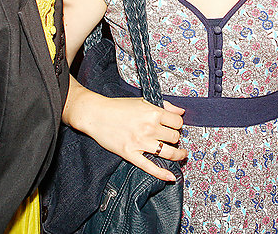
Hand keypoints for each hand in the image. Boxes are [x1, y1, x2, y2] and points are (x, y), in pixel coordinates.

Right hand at [63, 78, 186, 180]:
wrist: (96, 114)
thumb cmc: (118, 107)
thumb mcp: (143, 101)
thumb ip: (165, 106)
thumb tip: (181, 112)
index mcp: (153, 113)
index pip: (178, 122)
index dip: (178, 125)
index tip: (174, 127)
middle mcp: (149, 128)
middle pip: (175, 137)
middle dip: (175, 138)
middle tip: (171, 138)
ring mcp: (140, 142)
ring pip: (168, 152)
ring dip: (178, 155)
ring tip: (181, 155)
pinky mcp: (130, 154)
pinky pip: (150, 167)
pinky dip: (162, 174)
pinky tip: (171, 177)